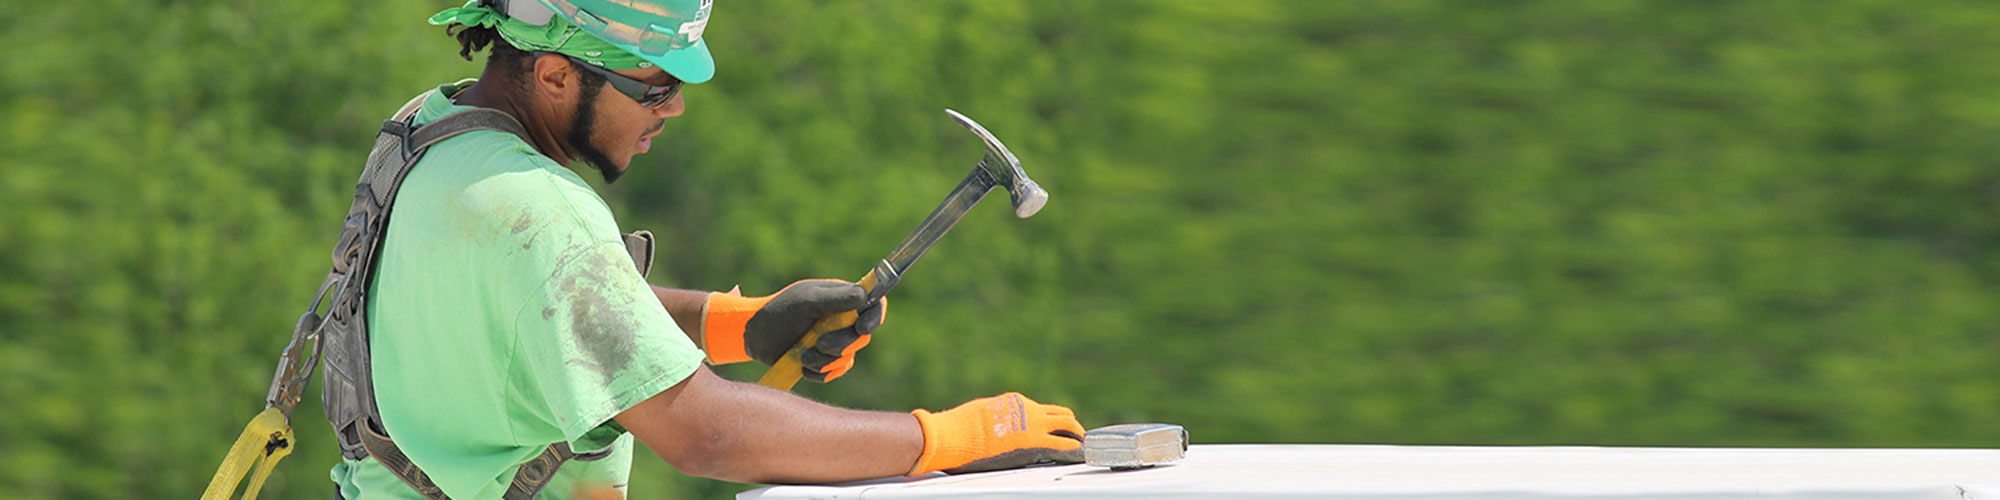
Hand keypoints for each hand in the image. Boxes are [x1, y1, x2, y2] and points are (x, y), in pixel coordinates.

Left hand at [701, 279, 886, 380]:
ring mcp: (833, 341)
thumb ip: (836, 298)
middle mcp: (841, 321)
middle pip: (862, 337)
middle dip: (842, 344)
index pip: (872, 306)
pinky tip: (802, 366)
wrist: (754, 337)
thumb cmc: (778, 312)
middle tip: (820, 343)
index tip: (861, 327)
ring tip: (803, 355)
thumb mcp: (806, 301)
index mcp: (842, 299)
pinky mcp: (824, 361)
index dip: (873, 318)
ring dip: (825, 360)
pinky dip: (819, 372)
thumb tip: (864, 296)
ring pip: (847, 358)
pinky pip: (834, 372)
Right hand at [908, 392, 1084, 474]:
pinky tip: (1080, 455)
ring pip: (1068, 426)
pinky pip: (1062, 446)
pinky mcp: (1035, 444)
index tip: (1055, 430)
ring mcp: (1035, 426)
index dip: (1051, 421)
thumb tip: (999, 426)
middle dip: (1071, 426)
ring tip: (1084, 446)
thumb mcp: (984, 414)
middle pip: (1061, 414)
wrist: (957, 435)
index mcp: (1016, 402)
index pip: (1042, 410)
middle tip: (1078, 436)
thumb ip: (999, 419)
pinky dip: (1074, 449)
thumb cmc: (962, 427)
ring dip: (1077, 436)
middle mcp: (1030, 410)